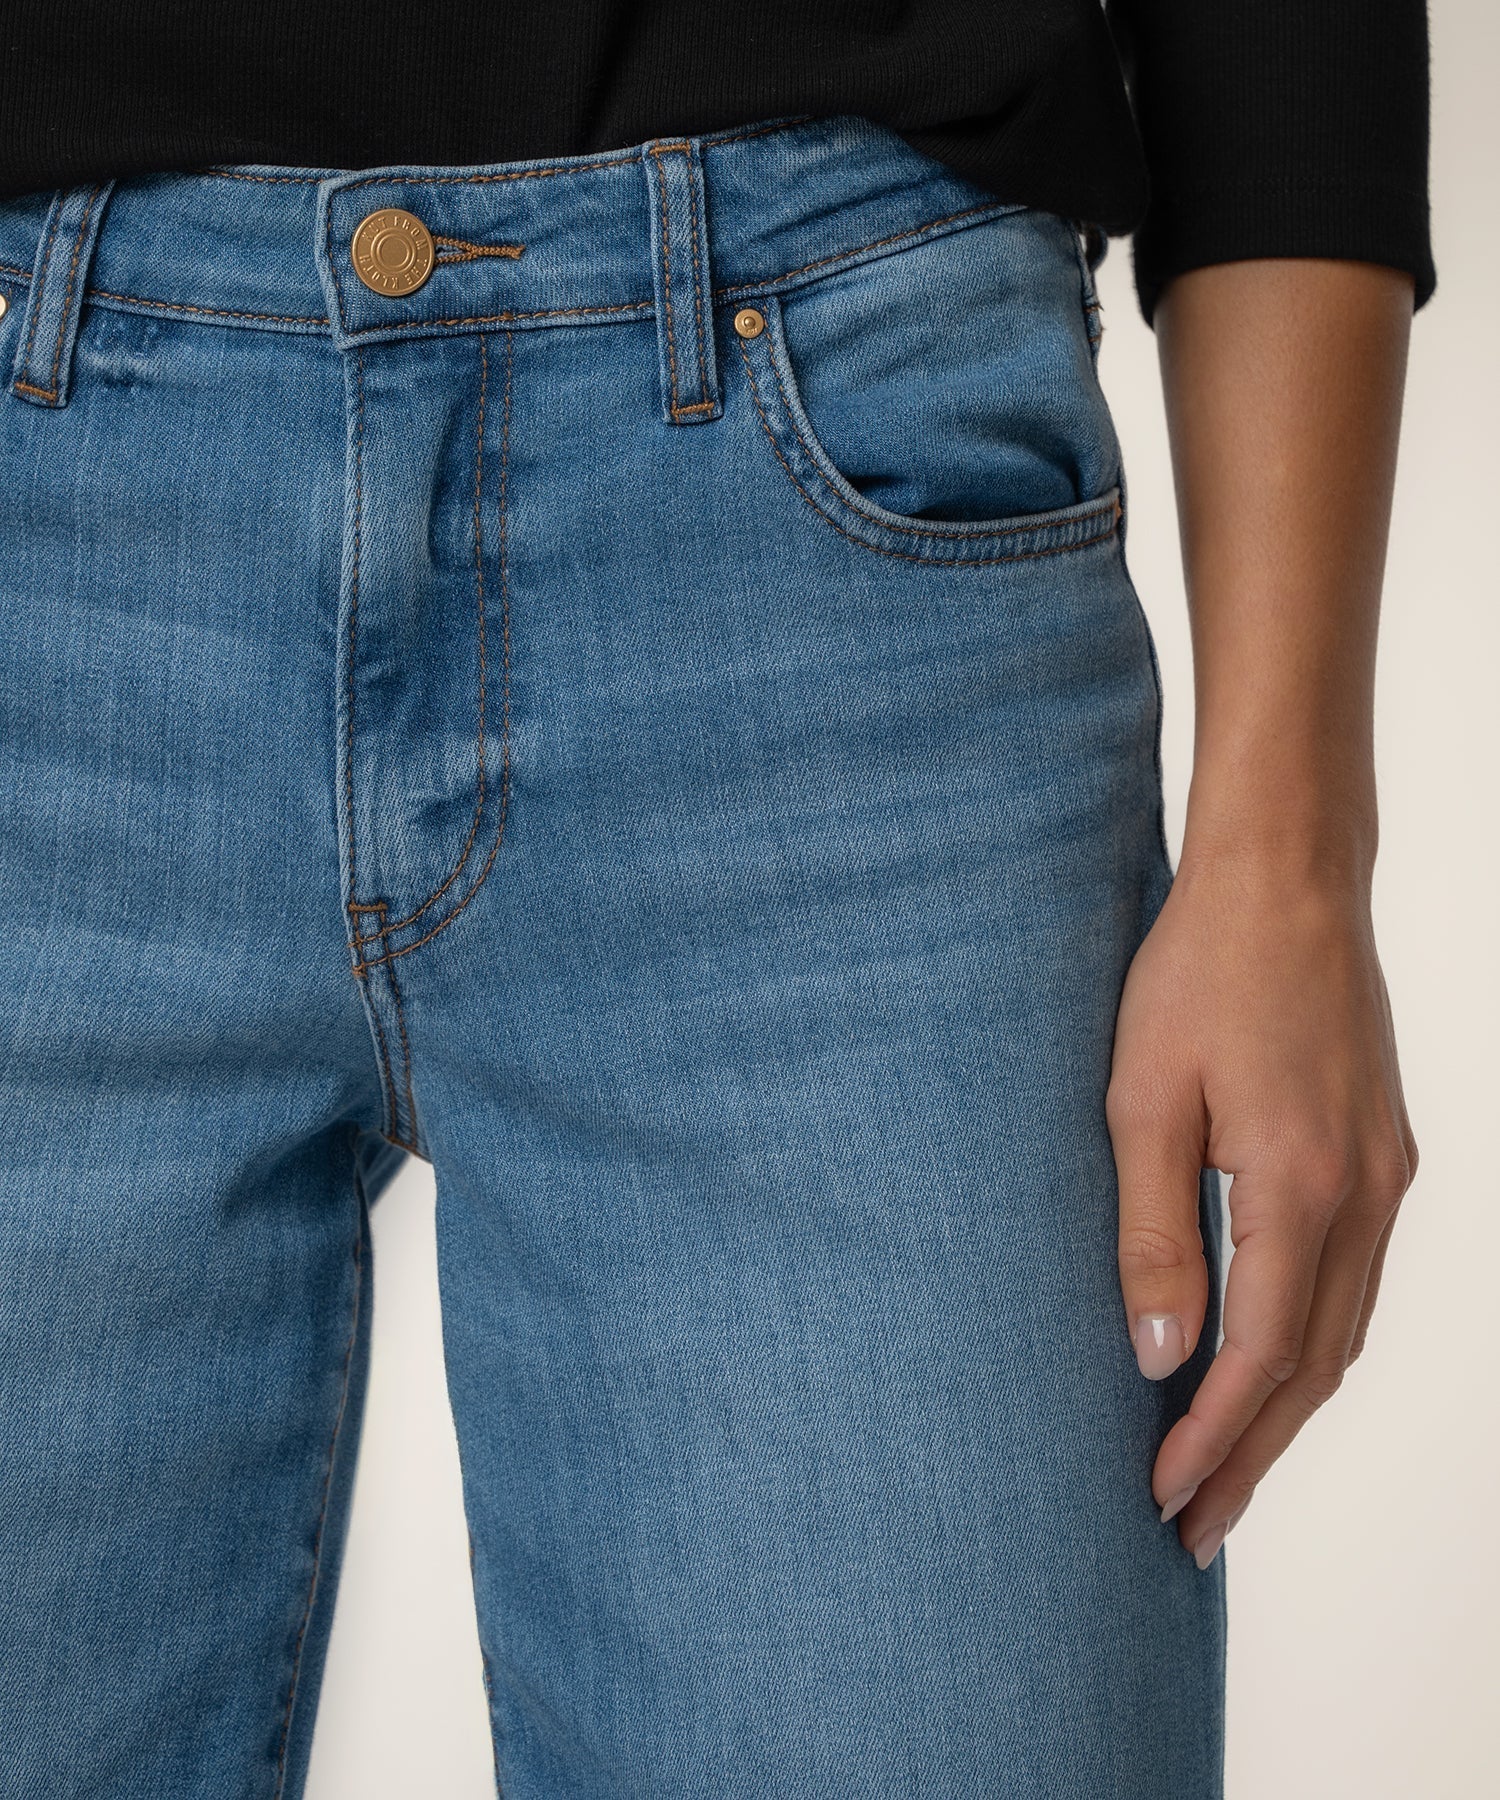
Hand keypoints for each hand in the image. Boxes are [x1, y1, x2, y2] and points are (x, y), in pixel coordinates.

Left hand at [1106, 849, 1416, 1567]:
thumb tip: (1160, 1359)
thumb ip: (1152, 1232)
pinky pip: (1354, 1279)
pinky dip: (1311, 1343)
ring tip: (1226, 1471)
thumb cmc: (1196, 974)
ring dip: (1285, 1409)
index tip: (1162, 1499)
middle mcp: (1365, 1194)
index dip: (1212, 1439)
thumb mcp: (1142, 1100)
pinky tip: (1270, 1366)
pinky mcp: (1382, 1153)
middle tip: (1195, 1530)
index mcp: (1302, 1185)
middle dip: (1253, 1456)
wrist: (1285, 882)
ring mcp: (1386, 1174)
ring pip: (1344, 1329)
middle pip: (1316, 1366)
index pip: (1261, 1356)